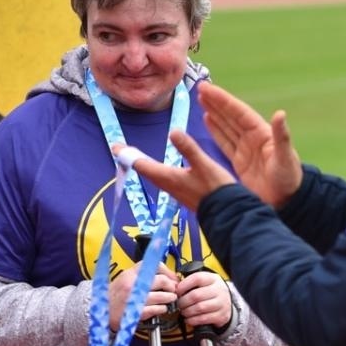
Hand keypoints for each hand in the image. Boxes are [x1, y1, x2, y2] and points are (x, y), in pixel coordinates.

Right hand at [108, 262, 177, 329]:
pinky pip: (156, 309)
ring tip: (170, 299)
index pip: (154, 265)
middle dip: (171, 286)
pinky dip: (162, 309)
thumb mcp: (124, 280)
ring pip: (162, 296)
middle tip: (173, 290)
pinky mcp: (136, 312)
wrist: (99, 313)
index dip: (168, 271)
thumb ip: (140, 276)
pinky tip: (162, 309)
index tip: (172, 278)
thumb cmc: (113, 297)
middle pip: (161, 280)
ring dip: (169, 298)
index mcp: (130, 274)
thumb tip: (163, 276)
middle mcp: (133, 284)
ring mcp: (135, 299)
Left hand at [112, 136, 234, 212]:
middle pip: (145, 171)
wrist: (229, 214)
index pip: (143, 165)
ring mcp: (176, 191)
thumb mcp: (204, 164)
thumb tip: (173, 131)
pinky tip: (162, 171)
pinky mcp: (184, 194)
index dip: (128, 155)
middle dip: (133, 160)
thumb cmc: (216, 189)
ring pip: (154, 177)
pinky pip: (164, 181)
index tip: (115, 147)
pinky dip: (156, 172)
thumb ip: (188, 148)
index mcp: (170, 177)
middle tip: (121, 150)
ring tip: (137, 158)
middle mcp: (169, 186)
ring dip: (144, 166)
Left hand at [176, 269, 231, 329]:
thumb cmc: (210, 293)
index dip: (184, 285)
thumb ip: (192, 283)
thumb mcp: (205, 283)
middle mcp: (219, 290)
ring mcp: (222, 303)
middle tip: (179, 304)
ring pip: (199, 308)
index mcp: (213, 279)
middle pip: (196, 295)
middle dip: (183, 301)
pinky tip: (188, 319)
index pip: (197, 278)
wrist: (227, 304)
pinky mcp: (221, 315)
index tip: (177, 292)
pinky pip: (204, 318)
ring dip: (187, 311)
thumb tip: (174, 288)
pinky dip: (193, 320)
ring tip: (183, 312)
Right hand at [197, 83, 302, 207]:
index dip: (223, 100)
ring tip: (202, 100)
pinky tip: (208, 121)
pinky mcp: (240, 162)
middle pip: (231, 116)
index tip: (207, 89)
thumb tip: (280, 113)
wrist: (287, 201)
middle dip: (216, 103)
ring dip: (215, 114)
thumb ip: (281, 136)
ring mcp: (246, 149)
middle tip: (200, 89)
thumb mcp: (285, 157)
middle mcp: (252, 138)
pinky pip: (225, 142)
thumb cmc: (289, 178)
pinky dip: (216, 131)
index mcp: (261, 134)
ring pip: (227, 127)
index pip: (239, 112)